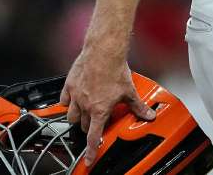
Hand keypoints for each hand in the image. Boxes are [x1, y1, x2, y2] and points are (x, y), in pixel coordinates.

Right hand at [60, 51, 155, 166]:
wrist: (103, 52)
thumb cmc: (115, 70)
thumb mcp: (130, 92)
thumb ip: (138, 107)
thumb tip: (149, 115)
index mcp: (100, 110)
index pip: (93, 137)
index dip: (91, 151)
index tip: (89, 159)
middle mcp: (85, 106)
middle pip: (82, 126)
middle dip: (88, 127)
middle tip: (96, 122)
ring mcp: (75, 96)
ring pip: (71, 115)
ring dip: (77, 117)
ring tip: (85, 112)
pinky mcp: (69, 85)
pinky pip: (63, 100)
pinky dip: (67, 102)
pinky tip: (74, 99)